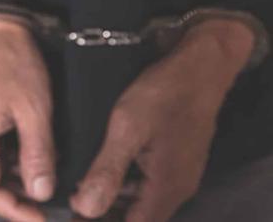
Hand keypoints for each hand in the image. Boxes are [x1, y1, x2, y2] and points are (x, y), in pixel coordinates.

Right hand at [0, 18, 56, 221]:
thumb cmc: (12, 61)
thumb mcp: (34, 110)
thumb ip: (38, 155)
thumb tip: (41, 193)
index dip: (13, 210)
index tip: (41, 217)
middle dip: (14, 198)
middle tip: (47, 202)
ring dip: (12, 180)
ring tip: (44, 179)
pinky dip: (7, 162)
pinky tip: (30, 158)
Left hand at [70, 19, 254, 221]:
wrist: (201, 66)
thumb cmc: (164, 93)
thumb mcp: (127, 127)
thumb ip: (107, 170)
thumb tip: (85, 209)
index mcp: (166, 188)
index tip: (73, 214)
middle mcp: (177, 189)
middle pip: (137, 217)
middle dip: (105, 213)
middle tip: (71, 199)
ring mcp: (180, 174)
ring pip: (141, 201)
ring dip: (113, 198)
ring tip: (79, 186)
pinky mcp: (177, 160)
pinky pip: (148, 184)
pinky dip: (125, 183)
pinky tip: (103, 168)